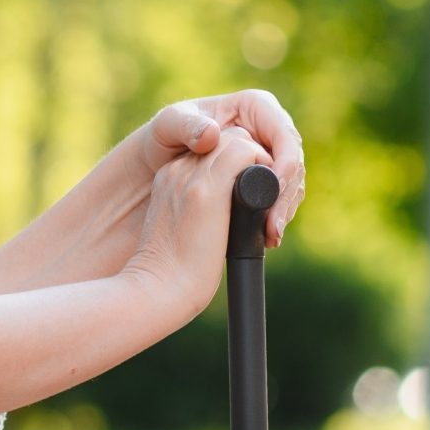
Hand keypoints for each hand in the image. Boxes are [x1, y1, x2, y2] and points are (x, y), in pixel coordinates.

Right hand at [124, 125, 275, 321]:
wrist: (157, 289)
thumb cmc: (172, 276)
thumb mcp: (180, 234)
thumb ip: (199, 216)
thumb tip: (228, 220)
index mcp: (169, 179)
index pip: (210, 150)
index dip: (234, 163)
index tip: (247, 192)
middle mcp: (177, 170)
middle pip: (224, 140)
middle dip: (251, 158)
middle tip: (267, 191)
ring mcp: (191, 176)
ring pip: (237, 140)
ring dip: (262, 161)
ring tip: (272, 194)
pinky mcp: (208, 188)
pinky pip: (246, 152)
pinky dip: (265, 166)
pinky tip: (269, 192)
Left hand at [137, 88, 306, 249]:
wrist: (156, 165)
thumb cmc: (162, 136)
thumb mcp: (167, 126)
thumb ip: (186, 126)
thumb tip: (213, 135)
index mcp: (255, 106)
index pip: (284, 135)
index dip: (285, 162)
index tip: (276, 186)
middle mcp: (267, 129)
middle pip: (293, 162)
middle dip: (287, 195)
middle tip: (274, 224)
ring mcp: (267, 155)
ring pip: (291, 184)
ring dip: (284, 210)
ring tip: (271, 234)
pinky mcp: (263, 178)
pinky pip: (279, 198)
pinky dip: (275, 216)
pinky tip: (267, 235)